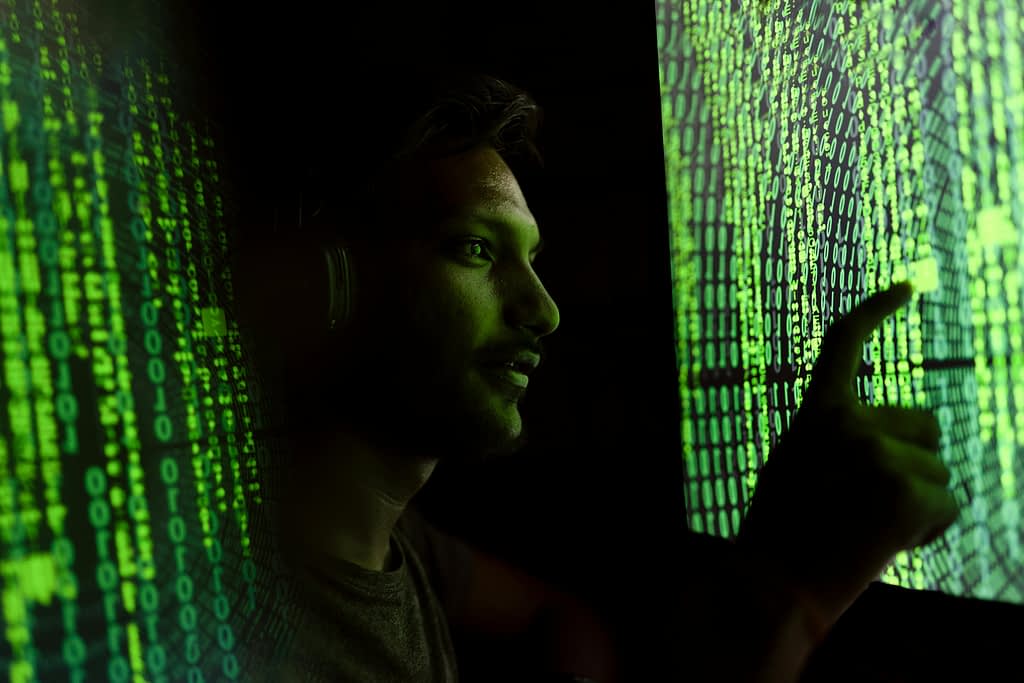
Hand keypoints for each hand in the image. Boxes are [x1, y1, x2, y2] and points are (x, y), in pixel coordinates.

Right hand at [736, 282, 960, 629]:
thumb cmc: (780, 534)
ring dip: (919, 502)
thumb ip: (838, 443)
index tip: (907, 287)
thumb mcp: (796, 467)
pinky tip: (887, 547)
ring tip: (869, 531)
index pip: (846, 344)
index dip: (878, 311)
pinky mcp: (905, 492)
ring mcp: (878, 454)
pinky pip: (948, 505)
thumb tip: (894, 445)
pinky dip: (930, 531)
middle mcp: (848, 422)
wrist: (770, 585)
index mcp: (816, 413)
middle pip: (926, 426)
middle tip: (874, 504)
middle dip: (915, 461)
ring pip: (938, 470)